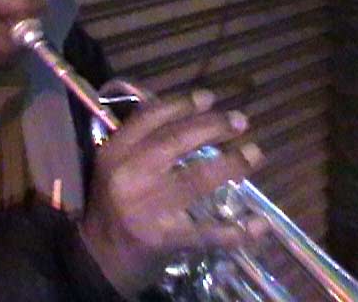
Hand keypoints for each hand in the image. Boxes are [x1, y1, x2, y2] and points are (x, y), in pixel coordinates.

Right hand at [79, 89, 266, 296]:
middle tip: (240, 121)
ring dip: (231, 165)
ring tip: (255, 154)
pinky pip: (205, 232)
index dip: (182, 105)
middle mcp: (128, 175)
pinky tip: (259, 224)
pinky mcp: (162, 239)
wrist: (98, 260)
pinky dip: (235, 231)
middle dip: (213, 127)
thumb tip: (192, 117)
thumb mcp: (115, 167)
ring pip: (196, 179)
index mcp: (114, 153)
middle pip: (176, 141)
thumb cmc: (114, 207)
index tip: (209, 98)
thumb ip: (141, 143)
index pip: (149, 118)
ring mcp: (146, 208)